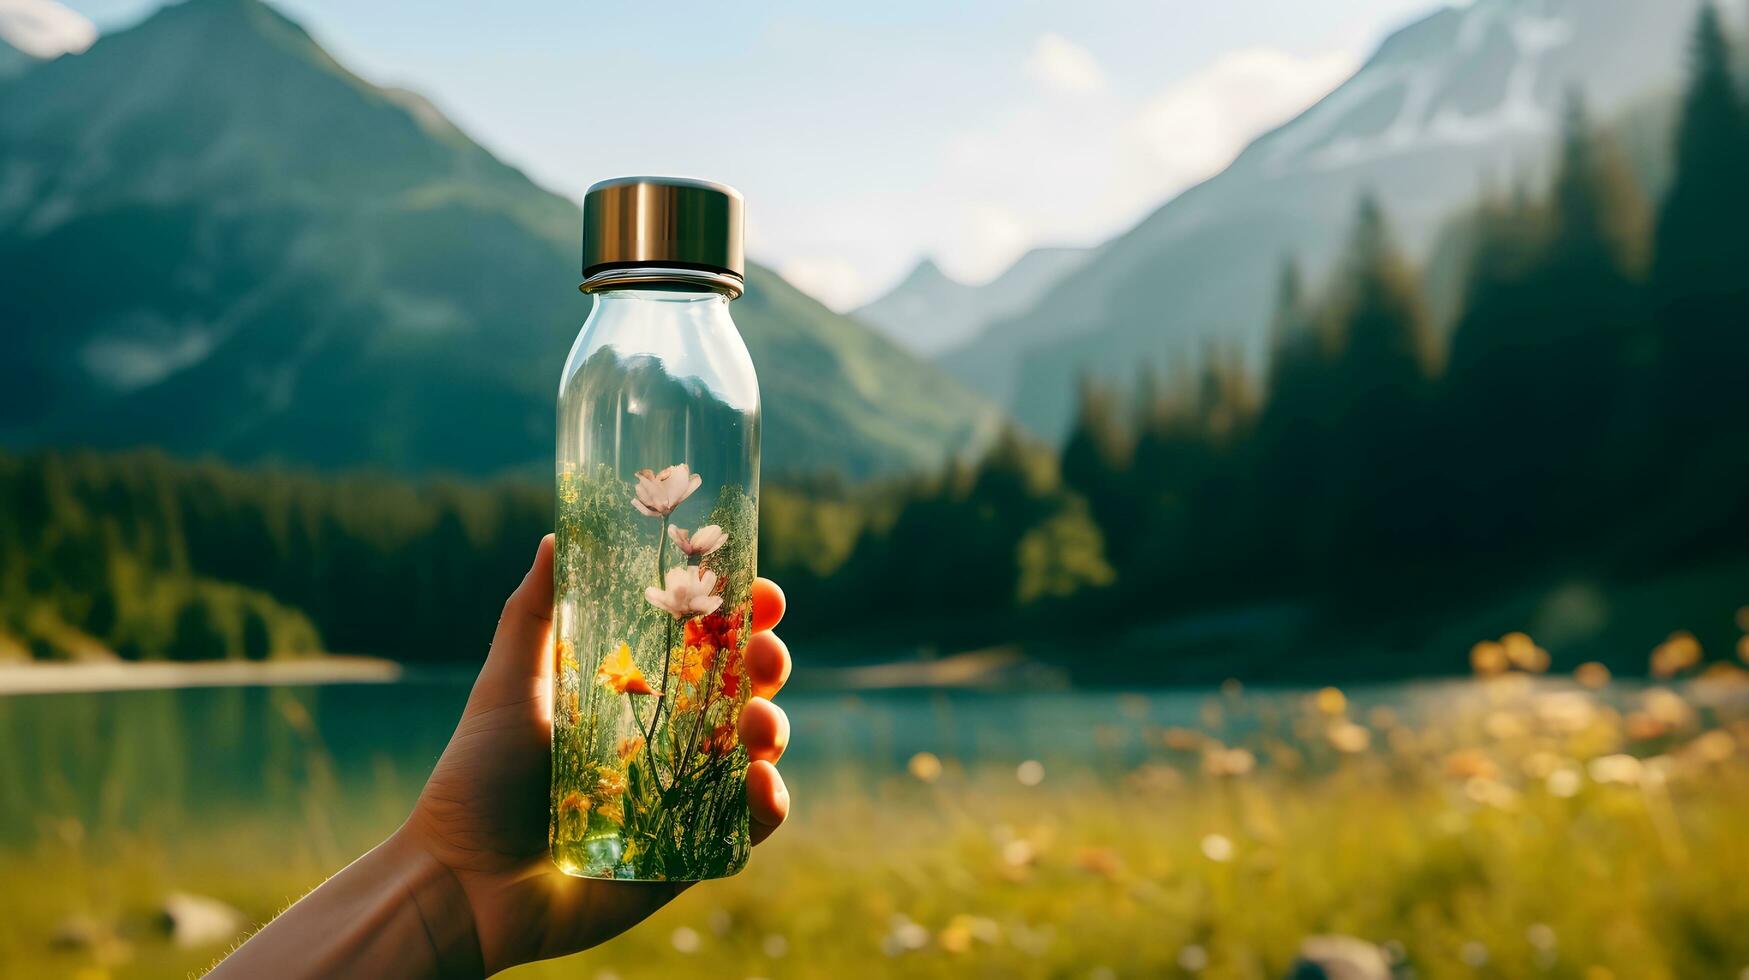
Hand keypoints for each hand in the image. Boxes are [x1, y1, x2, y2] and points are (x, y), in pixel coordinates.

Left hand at [404, 534, 792, 972]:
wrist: (462, 881)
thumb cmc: (479, 778)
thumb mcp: (509, 683)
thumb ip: (532, 612)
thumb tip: (555, 536)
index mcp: (634, 694)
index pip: (705, 645)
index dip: (741, 615)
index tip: (761, 590)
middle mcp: (666, 741)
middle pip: (743, 691)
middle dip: (768, 663)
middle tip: (765, 653)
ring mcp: (684, 798)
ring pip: (757, 752)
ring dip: (774, 727)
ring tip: (760, 723)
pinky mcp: (691, 856)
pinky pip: (750, 826)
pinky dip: (769, 802)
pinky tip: (760, 782)